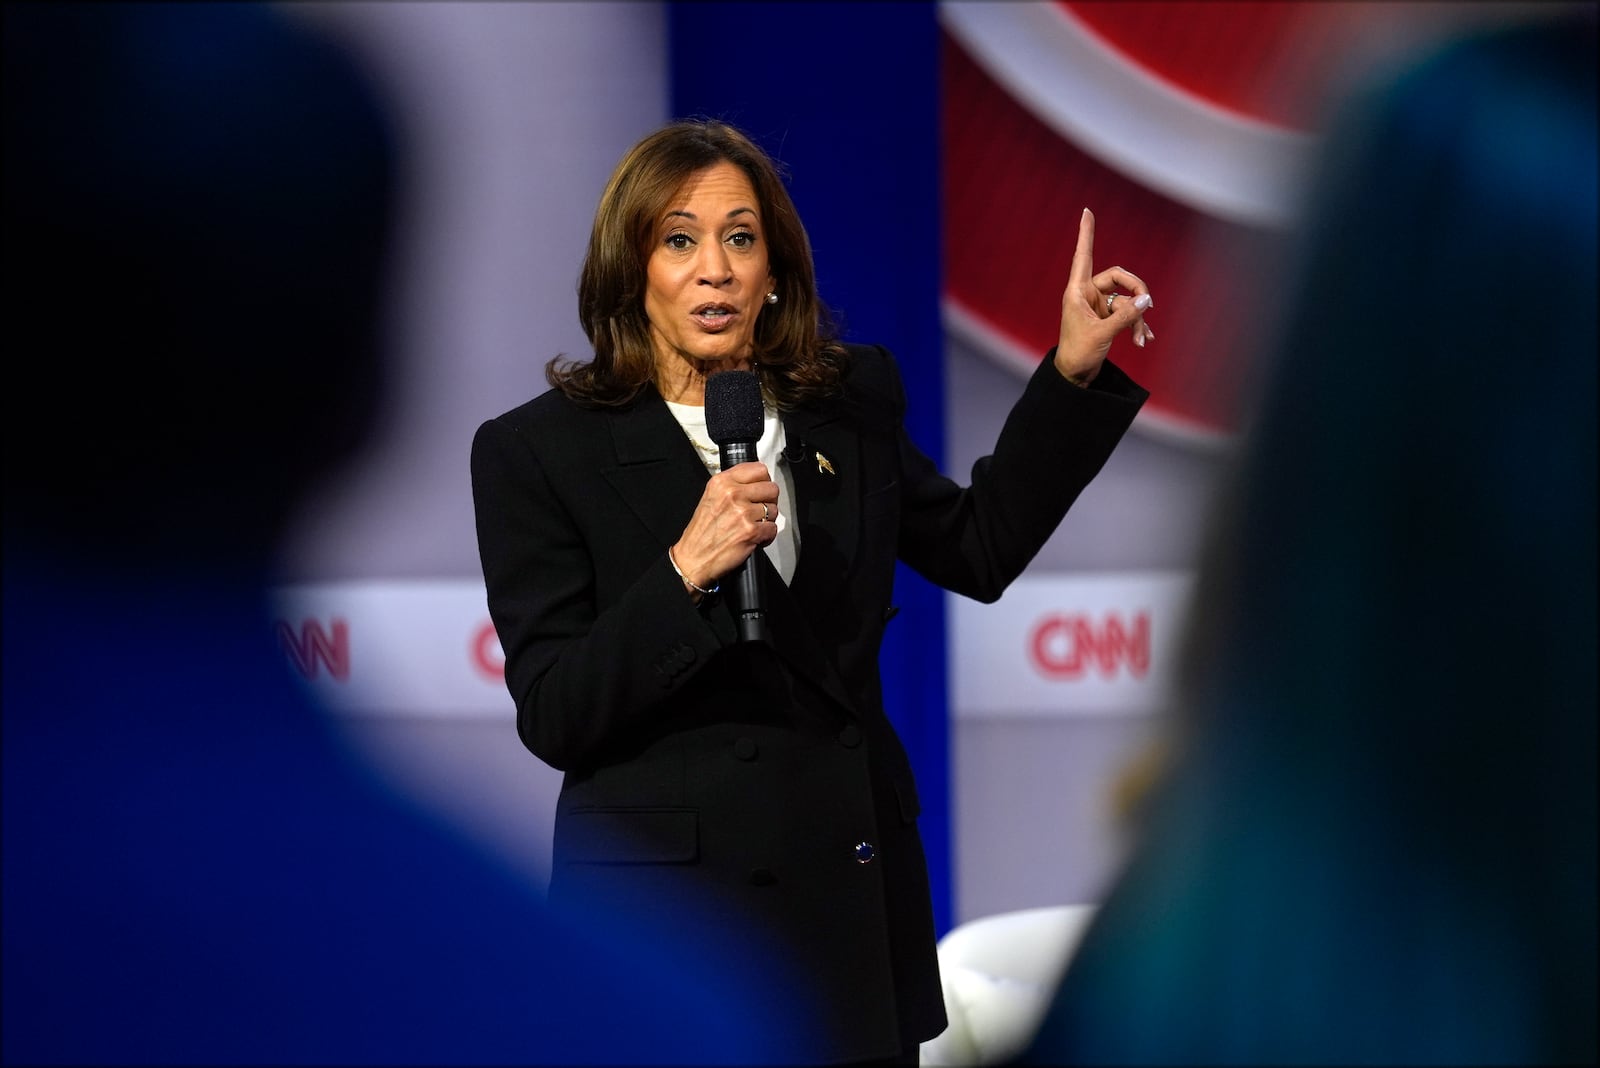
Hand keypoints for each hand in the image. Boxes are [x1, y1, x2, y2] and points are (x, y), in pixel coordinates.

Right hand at [669, 461, 778, 596]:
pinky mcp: (750, 531)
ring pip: (774, 509)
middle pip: (771, 488)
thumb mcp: (711, 497)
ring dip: (767, 520)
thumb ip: (732, 485)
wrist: (693, 558)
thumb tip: (757, 481)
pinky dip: (767, 536)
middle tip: (759, 510)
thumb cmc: (702, 531)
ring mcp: (742, 512)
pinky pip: (773, 528)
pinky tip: (754, 538)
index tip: (760, 490)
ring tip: (753, 525)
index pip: (759, 469)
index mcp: (722, 482)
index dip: (764, 481)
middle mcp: (732, 494)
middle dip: (769, 501)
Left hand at [1054, 208, 1154, 385]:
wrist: (1074, 376)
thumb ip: (1126, 316)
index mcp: (1077, 291)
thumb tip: (1147, 299)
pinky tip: (1144, 340)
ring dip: (1137, 318)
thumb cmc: (1078, 353)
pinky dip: (1137, 324)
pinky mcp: (1107, 318)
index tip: (1087, 211)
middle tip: (1148, 308)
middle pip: (1120, 277)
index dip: (1086, 233)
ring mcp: (1099, 305)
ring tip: (1140, 339)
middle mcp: (1088, 294)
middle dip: (1136, 293)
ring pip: (1128, 300)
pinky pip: (1129, 313)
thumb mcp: (1103, 334)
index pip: (1083, 255)